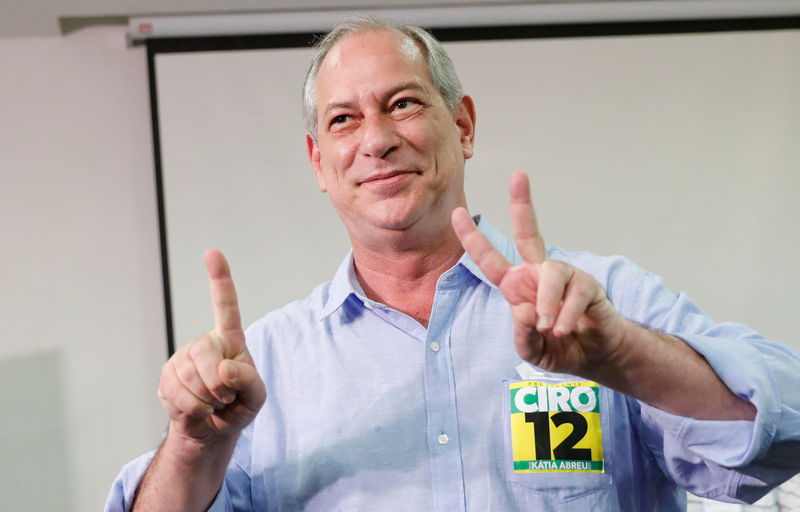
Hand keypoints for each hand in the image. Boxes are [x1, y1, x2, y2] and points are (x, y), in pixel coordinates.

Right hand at [157, 249, 265, 441]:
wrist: (211, 430)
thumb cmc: (238, 406)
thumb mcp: (256, 397)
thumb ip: (249, 381)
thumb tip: (224, 369)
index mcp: (231, 341)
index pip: (226, 306)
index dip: (219, 280)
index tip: (212, 253)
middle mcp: (205, 343)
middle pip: (205, 353)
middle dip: (218, 383)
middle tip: (226, 398)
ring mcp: (183, 358)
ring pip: (190, 376)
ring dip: (206, 400)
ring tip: (212, 403)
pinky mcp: (167, 377)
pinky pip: (176, 393)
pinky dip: (192, 409)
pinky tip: (197, 410)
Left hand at [451, 171, 624, 375]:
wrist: (595, 356)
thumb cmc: (559, 347)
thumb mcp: (531, 350)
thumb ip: (522, 335)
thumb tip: (523, 310)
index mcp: (517, 286)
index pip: (490, 259)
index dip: (473, 238)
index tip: (456, 212)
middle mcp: (538, 273)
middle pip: (529, 232)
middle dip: (523, 203)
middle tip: (518, 175)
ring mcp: (564, 276)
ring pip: (550, 274)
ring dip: (548, 304)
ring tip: (551, 329)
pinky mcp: (588, 285)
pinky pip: (574, 293)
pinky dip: (566, 315)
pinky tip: (563, 330)